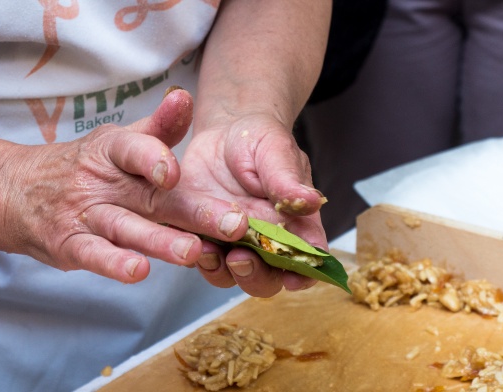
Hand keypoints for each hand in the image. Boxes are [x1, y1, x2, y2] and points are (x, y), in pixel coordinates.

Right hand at [3, 89, 225, 282]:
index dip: (154, 156)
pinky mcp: (70, 246)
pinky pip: (94, 255)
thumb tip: (186, 97)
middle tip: (234, 223)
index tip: (177, 170)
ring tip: (193, 252)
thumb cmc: (85, 167)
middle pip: (150, 197)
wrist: (14, 191)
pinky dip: (114, 264)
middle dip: (194, 211)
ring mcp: (84, 215)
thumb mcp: (117, 143)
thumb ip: (157, 129)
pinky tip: (138, 271)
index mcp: (113, 152)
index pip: (133, 148)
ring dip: (160, 241)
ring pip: (126, 229)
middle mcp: (101, 183)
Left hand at [177, 112, 328, 296]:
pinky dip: (194, 256)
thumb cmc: (260, 140)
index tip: (293, 277)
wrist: (222, 131)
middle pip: (266, 279)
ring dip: (221, 271)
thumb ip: (287, 180)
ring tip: (210, 252)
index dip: (303, 275)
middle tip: (241, 259)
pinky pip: (197, 257)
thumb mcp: (275, 152)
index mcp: (295, 226)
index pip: (306, 260)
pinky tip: (190, 242)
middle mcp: (265, 242)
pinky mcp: (201, 236)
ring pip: (229, 276)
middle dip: (255, 276)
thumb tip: (312, 202)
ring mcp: (231, 243)